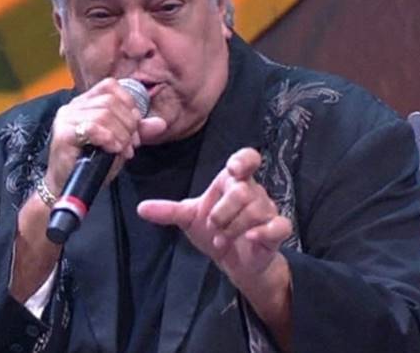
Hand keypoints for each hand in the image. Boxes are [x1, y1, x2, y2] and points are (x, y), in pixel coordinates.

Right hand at [46, 78, 166, 193]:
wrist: (68, 188)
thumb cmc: (92, 165)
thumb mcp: (120, 143)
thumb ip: (138, 131)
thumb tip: (161, 124)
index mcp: (86, 103)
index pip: (111, 86)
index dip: (128, 104)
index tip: (134, 127)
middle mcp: (73, 106)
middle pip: (110, 101)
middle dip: (128, 124)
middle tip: (131, 145)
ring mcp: (66, 118)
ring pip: (103, 115)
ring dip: (120, 135)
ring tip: (122, 151)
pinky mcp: (63, 134)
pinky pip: (93, 128)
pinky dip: (108, 138)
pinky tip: (112, 149)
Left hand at [137, 147, 291, 289]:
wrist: (234, 261)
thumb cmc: (216, 230)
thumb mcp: (190, 218)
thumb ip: (169, 211)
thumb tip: (140, 208)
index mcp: (233, 181)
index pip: (247, 158)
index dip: (243, 160)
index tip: (232, 169)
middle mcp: (253, 191)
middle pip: (242, 192)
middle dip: (222, 213)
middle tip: (213, 227)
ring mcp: (267, 210)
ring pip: (255, 211)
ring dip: (233, 229)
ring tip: (221, 239)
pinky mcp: (277, 230)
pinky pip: (278, 226)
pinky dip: (263, 232)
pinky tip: (249, 238)